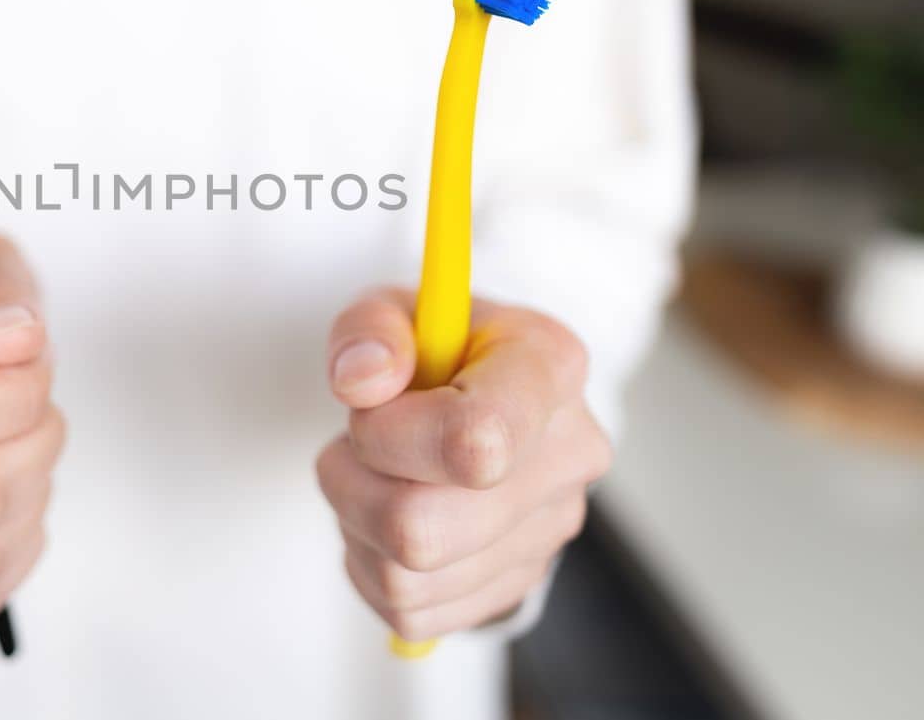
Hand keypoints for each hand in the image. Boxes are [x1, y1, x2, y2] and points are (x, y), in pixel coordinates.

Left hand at [315, 290, 610, 641]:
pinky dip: (373, 568)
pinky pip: (409, 612)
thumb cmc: (434, 352)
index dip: (392, 434)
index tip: (369, 405)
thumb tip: (361, 382)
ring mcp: (549, 531)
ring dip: (356, 524)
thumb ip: (370, 330)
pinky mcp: (518, 587)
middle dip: (354, 484)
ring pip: (405, 576)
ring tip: (374, 473)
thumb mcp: (396, 311)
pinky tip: (388, 516)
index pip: (480, 437)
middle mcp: (569, 454)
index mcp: (550, 367)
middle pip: (421, 527)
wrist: (481, 406)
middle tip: (357, 443)